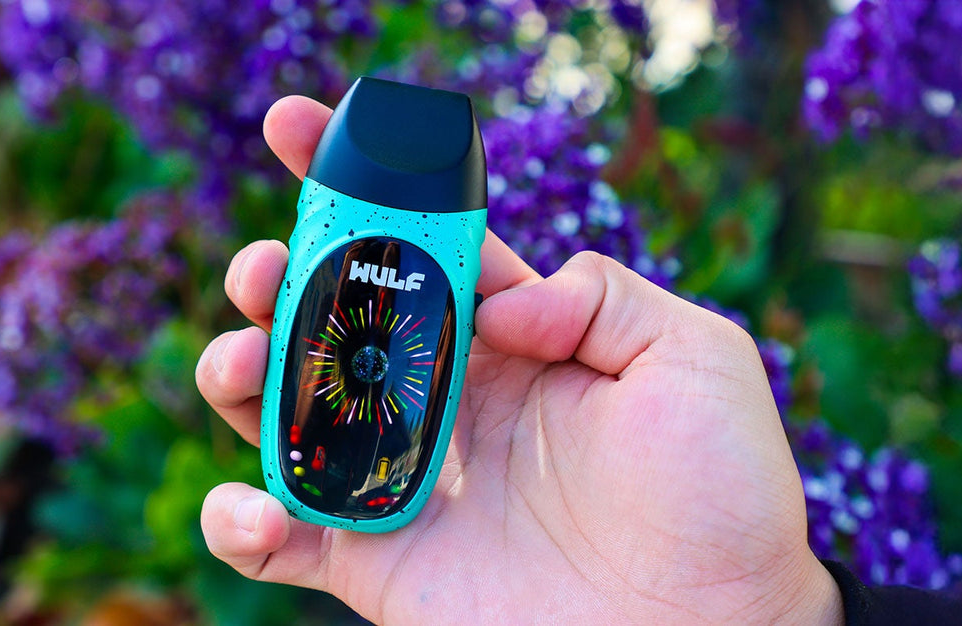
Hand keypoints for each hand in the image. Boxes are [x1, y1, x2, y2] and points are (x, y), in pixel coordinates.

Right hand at [192, 96, 843, 624]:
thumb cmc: (724, 499)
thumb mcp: (699, 360)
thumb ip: (604, 297)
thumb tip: (498, 302)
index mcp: (510, 338)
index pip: (416, 242)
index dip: (353, 181)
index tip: (294, 128)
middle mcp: (445, 400)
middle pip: (327, 317)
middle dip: (274, 276)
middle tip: (263, 270)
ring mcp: (405, 480)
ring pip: (283, 410)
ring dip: (237, 372)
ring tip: (242, 359)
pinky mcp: (381, 565)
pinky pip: (281, 538)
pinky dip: (240, 516)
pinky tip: (258, 501)